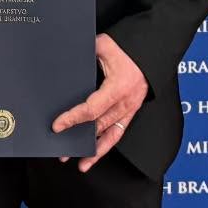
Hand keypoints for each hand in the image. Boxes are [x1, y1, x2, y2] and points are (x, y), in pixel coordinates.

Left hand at [52, 34, 148, 172]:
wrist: (149, 50)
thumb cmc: (126, 47)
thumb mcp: (103, 45)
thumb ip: (85, 53)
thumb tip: (65, 57)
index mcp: (118, 86)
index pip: (91, 109)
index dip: (73, 118)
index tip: (58, 126)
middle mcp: (125, 102)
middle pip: (99, 126)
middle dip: (79, 139)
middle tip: (61, 151)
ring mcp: (130, 108)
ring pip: (110, 134)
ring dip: (94, 149)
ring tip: (80, 162)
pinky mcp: (131, 111)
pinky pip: (118, 132)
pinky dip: (107, 145)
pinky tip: (95, 154)